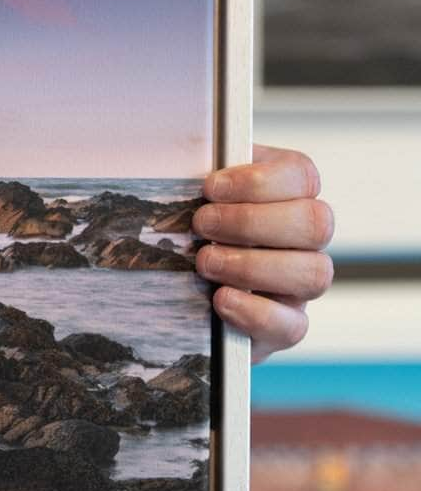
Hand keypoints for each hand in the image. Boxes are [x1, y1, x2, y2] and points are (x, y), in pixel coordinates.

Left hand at [193, 145, 333, 363]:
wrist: (174, 294)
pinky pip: (293, 325)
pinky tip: (220, 299)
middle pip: (315, 224)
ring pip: (314, 273)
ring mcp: (300, 284)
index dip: (259, 180)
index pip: (301, 175)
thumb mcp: (188, 197)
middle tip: (201, 225)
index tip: (210, 188)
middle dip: (251, 222)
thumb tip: (181, 164)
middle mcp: (305, 239)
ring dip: (252, 266)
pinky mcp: (285, 326)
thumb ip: (193, 177)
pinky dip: (255, 312)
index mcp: (288, 195)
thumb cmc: (186, 232)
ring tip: (204, 262)